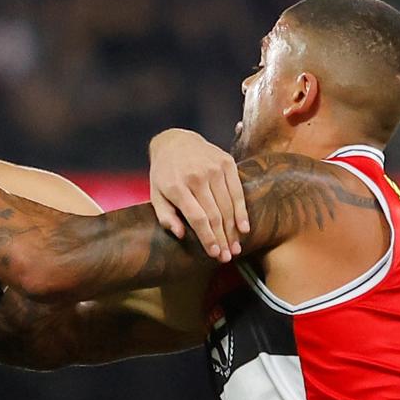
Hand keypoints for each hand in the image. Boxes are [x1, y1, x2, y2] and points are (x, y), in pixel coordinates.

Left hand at [148, 129, 248, 261]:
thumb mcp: (156, 194)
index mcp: (177, 186)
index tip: (214, 254)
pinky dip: (242, 211)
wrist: (175, 142)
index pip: (197, 218)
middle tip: (227, 257)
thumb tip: (181, 235)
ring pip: (228, 205)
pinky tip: (244, 228)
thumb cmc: (164, 174)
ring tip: (236, 248)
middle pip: (215, 215)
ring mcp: (214, 168)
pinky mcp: (227, 162)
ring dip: (233, 230)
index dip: (208, 238)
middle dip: (222, 239)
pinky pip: (238, 191)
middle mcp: (197, 176)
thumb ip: (166, 216)